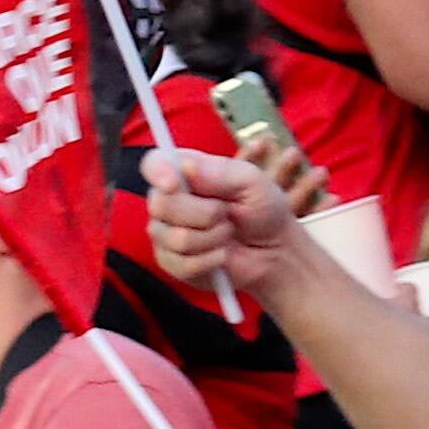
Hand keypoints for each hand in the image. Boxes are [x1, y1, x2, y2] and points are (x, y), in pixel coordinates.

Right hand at [142, 143, 299, 303]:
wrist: (274, 250)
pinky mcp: (172, 262)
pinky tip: (221, 254)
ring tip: (227, 234)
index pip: (153, 164)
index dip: (158, 172)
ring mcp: (166, 233)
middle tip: (226, 213)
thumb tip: (186, 166)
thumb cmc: (263, 211)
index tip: (174, 184)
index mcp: (185, 173)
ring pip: (176, 238)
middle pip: (161, 205)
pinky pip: (182, 264)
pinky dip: (211, 260)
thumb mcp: (253, 182)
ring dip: (213, 239)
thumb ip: (221, 171)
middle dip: (204, 213)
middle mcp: (169, 201)